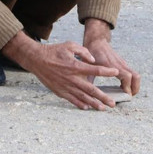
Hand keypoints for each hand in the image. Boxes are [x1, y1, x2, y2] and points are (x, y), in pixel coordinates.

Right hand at [1, 31, 118, 109]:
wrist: (37, 60)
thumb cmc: (54, 51)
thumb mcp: (70, 45)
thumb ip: (83, 52)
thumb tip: (93, 60)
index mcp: (76, 66)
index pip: (95, 70)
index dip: (107, 72)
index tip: (116, 72)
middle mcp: (72, 79)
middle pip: (91, 90)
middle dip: (103, 97)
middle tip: (113, 103)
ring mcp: (66, 87)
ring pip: (83, 97)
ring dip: (94, 103)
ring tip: (103, 108)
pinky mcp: (60, 91)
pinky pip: (72, 100)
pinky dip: (80, 104)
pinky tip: (87, 107)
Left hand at [83, 18, 140, 96]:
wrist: (97, 41)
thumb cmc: (92, 53)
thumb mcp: (88, 66)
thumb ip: (89, 78)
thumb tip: (86, 91)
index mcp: (112, 65)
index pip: (127, 77)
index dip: (128, 87)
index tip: (126, 95)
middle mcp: (120, 64)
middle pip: (136, 76)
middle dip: (135, 88)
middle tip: (129, 96)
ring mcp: (123, 63)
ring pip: (136, 75)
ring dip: (135, 85)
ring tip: (128, 94)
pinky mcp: (123, 64)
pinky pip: (132, 73)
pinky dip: (132, 81)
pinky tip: (123, 87)